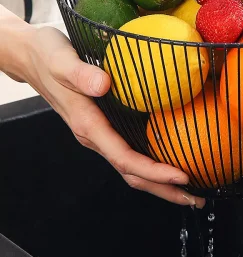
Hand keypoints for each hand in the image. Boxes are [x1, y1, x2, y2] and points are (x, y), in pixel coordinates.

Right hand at [2, 20, 204, 208]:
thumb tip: (103, 84)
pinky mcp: (103, 125)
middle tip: (195, 198)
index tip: (181, 176)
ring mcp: (99, 133)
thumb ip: (81, 74)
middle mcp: (94, 136)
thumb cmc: (49, 58)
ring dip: (159, 181)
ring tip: (187, 188)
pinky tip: (167, 160)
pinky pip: (128, 152)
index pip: (125, 158)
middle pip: (131, 173)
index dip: (154, 171)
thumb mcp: (62, 61)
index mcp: (88, 125)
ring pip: (131, 166)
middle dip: (163, 189)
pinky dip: (150, 163)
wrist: (33, 58)